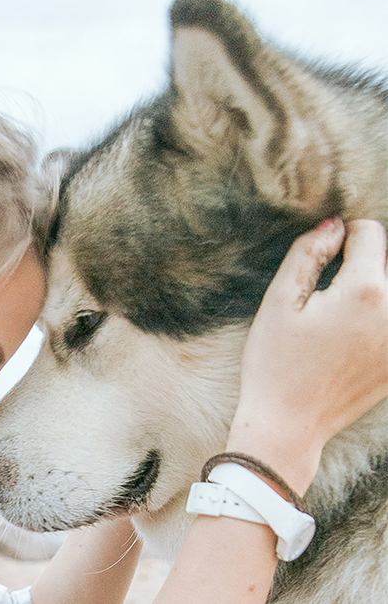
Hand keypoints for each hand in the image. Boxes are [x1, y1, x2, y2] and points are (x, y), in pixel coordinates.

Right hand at [228, 218, 387, 493]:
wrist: (288, 425)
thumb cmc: (275, 363)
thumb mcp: (278, 301)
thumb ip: (307, 253)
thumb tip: (334, 225)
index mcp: (365, 291)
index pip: (371, 233)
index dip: (341, 238)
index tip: (320, 260)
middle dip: (361, 263)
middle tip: (328, 292)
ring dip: (371, 289)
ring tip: (340, 314)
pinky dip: (375, 317)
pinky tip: (348, 339)